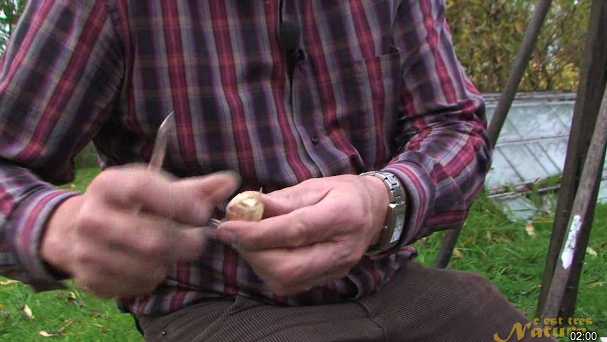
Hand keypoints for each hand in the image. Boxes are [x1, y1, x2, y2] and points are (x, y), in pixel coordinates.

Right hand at [41, 165, 238, 297]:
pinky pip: (140, 284)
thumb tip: (229, 182)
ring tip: (170, 249)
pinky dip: (154, 276)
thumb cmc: (130, 204)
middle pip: (153, 239)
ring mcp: (87, 252)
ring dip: (171, 261)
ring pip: (150, 266)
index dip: (178, 203)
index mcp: (108, 185)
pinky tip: (151, 263)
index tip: (202, 214)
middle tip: (197, 240)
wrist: (77, 230)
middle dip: (185, 243)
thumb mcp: (157, 188)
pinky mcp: (91, 279)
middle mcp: (91, 218)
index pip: (143, 190)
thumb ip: (195, 189)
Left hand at [216, 175, 388, 295]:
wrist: (375, 212)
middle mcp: (342, 249)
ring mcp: (337, 269)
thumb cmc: (342, 193)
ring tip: (251, 240)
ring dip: (258, 262)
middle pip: (288, 267)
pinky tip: (267, 251)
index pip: (295, 231)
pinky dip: (269, 271)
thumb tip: (243, 207)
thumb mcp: (314, 185)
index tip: (226, 227)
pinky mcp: (328, 280)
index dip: (256, 232)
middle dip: (253, 252)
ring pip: (286, 281)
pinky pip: (290, 286)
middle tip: (237, 233)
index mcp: (342, 216)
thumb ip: (280, 199)